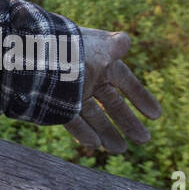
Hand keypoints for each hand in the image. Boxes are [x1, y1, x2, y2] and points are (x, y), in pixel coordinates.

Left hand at [64, 28, 161, 153]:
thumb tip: (127, 40)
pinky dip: (83, 132)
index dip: (140, 96)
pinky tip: (95, 144)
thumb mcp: (96, 47)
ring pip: (93, 115)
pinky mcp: (55, 103)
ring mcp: (71, 91)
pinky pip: (72, 120)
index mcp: (99, 60)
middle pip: (111, 102)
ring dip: (107, 132)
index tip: (156, 115)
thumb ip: (113, 47)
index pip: (124, 80)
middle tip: (144, 140)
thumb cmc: (69, 49)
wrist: (32, 56)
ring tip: (120, 149)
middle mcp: (87, 77)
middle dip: (127, 121)